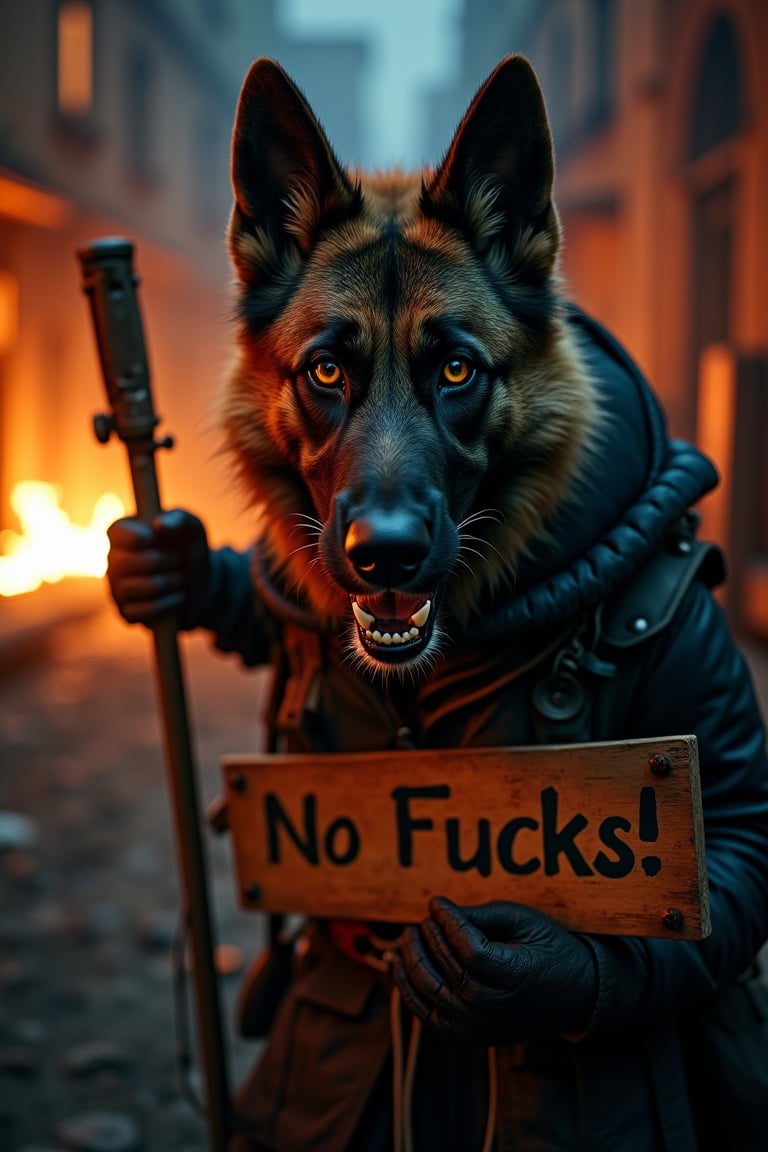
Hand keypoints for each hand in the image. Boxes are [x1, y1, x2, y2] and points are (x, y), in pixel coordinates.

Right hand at [106, 509, 210, 628]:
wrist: (202, 585)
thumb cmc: (189, 550)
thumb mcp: (192, 529)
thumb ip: (179, 520)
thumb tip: (159, 525)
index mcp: (122, 532)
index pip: (119, 533)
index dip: (145, 538)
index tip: (163, 540)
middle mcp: (113, 559)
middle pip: (123, 563)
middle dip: (160, 563)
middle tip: (177, 561)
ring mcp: (116, 587)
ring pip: (130, 589)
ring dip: (167, 584)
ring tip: (180, 579)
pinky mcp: (126, 612)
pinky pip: (138, 612)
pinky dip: (166, 605)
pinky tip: (178, 597)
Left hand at [393, 897, 596, 1044]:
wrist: (575, 995)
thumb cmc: (550, 950)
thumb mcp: (524, 922)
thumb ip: (482, 915)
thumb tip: (439, 910)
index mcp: (515, 978)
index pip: (468, 949)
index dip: (447, 922)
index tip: (436, 901)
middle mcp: (493, 1008)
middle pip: (446, 970)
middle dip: (428, 938)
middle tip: (422, 918)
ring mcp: (478, 1028)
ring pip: (429, 993)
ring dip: (411, 962)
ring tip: (407, 937)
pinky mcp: (468, 1037)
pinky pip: (426, 1015)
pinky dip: (408, 991)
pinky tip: (398, 966)